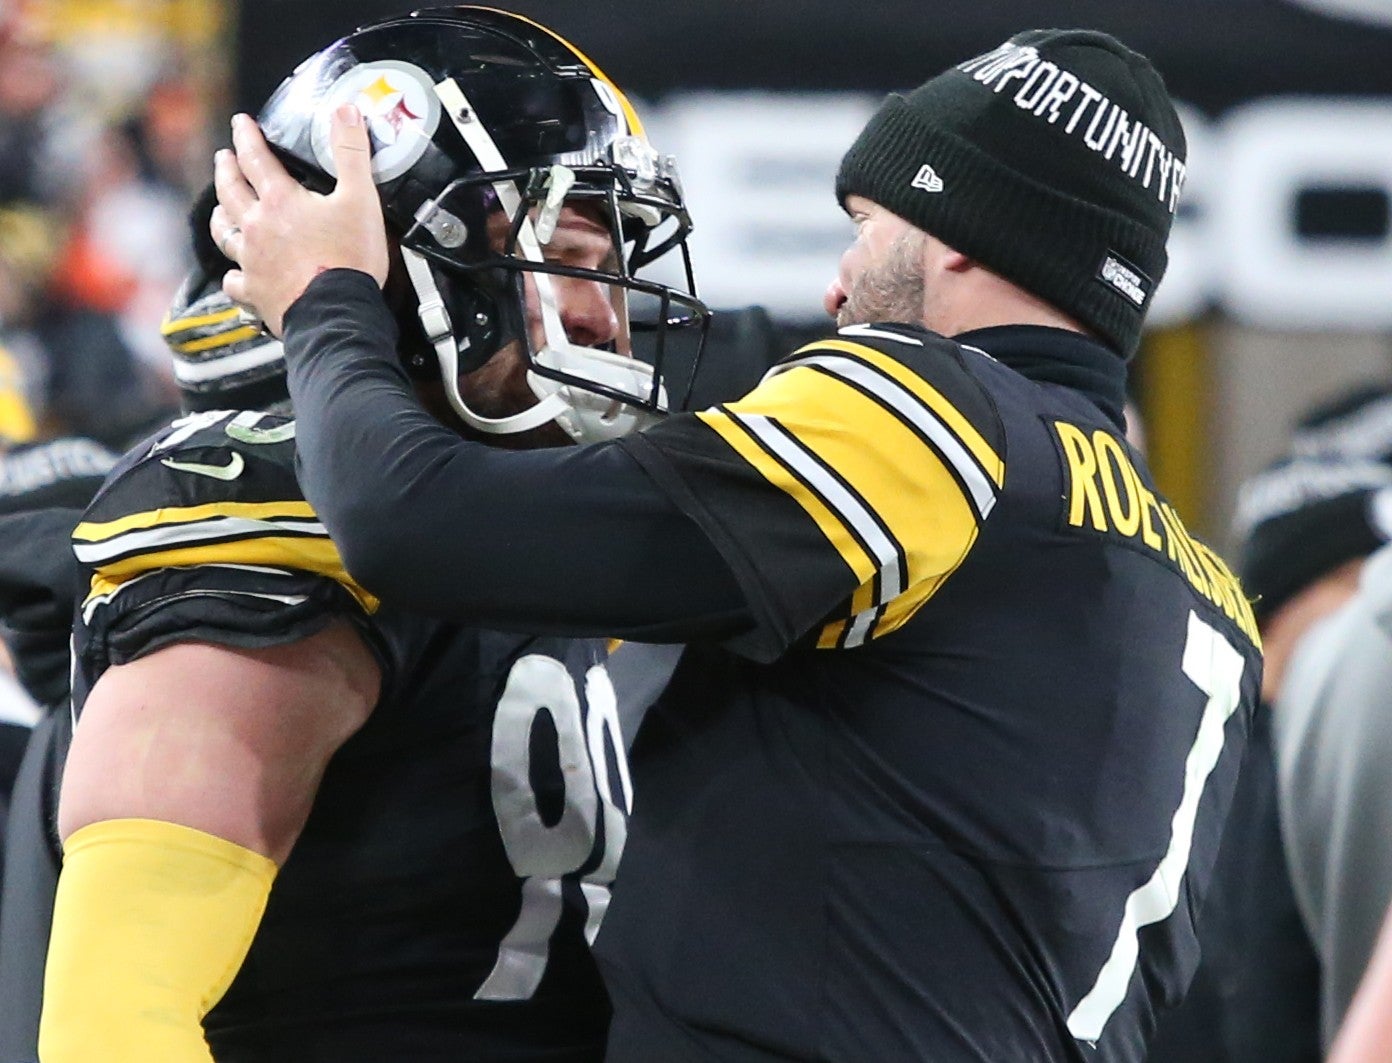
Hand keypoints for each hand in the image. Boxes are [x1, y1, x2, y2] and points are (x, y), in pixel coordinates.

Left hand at [211, 106, 389, 335]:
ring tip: (221, 209)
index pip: (256, 158)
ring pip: (225, 234)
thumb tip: (345, 112)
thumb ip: (352, 153)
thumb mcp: (361, 199)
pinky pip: (235, 283)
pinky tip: (237, 276)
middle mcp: (258, 228)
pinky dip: (234, 277)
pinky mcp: (256, 293)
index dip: (247, 137)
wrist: (337, 314)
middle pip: (231, 192)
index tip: (241, 124)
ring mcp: (252, 262)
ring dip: (221, 217)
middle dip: (226, 170)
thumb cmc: (348, 260)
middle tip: (224, 158)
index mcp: (280, 201)